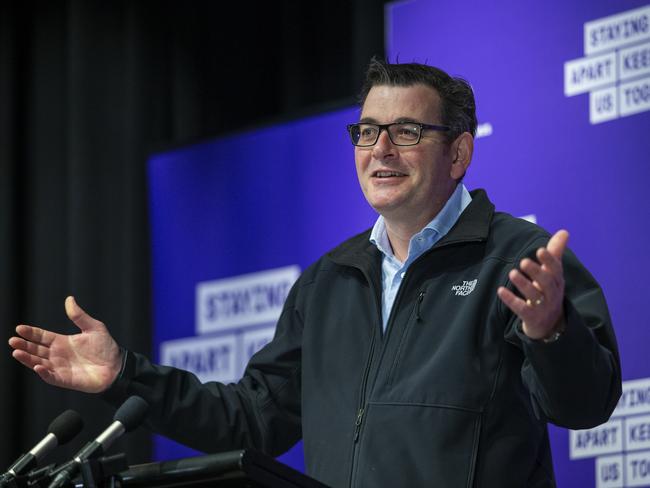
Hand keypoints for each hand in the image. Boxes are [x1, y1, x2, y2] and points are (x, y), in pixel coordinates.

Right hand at [8, 296, 122, 392]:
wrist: (117, 366)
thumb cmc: (106, 348)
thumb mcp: (94, 327)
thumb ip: (79, 316)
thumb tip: (69, 299)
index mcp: (63, 342)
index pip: (42, 336)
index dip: (31, 333)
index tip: (19, 328)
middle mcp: (58, 355)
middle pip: (36, 349)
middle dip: (24, 345)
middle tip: (13, 341)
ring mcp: (61, 367)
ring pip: (39, 363)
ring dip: (28, 358)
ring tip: (17, 352)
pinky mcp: (66, 379)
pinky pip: (51, 377)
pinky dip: (44, 372)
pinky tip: (37, 366)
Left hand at [497, 230, 568, 339]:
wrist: (550, 325)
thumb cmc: (549, 292)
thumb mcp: (553, 274)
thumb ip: (555, 253)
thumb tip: (564, 231)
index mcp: (557, 281)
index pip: (556, 269)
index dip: (549, 260)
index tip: (540, 250)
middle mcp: (552, 293)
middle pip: (546, 282)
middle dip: (536, 272)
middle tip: (523, 261)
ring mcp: (543, 307)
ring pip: (534, 296)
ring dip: (523, 284)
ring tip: (512, 273)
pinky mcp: (532, 317)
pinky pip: (522, 309)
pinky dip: (511, 300)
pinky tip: (500, 291)